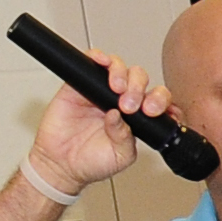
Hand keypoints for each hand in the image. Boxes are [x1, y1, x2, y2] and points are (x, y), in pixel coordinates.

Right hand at [31, 45, 163, 189]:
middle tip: (129, 105)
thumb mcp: (120, 156)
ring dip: (123, 75)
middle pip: (140, 80)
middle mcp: (122, 101)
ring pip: (119, 68)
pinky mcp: (80, 84)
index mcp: (138, 119)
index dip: (159, 101)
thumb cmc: (92, 162)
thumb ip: (126, 139)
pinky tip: (103, 63)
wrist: (61, 164)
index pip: (156, 101)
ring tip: (116, 90)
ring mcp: (102, 91)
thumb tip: (120, 116)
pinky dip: (99, 57)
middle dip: (139, 89)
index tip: (152, 110)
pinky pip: (92, 61)